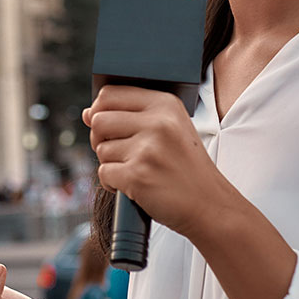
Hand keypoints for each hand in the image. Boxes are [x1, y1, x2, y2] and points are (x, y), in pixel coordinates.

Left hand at [84, 85, 220, 242]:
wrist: (209, 205)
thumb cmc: (186, 168)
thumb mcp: (170, 130)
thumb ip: (131, 116)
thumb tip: (88, 113)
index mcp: (165, 104)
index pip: (110, 94)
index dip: (100, 111)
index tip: (110, 127)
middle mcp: (157, 122)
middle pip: (99, 120)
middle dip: (101, 139)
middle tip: (122, 153)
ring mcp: (147, 149)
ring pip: (100, 149)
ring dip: (112, 164)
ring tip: (137, 171)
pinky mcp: (137, 175)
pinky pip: (103, 173)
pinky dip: (113, 184)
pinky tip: (134, 186)